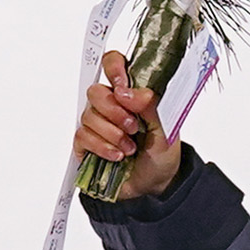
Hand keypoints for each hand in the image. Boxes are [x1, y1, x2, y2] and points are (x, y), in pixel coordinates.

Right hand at [73, 50, 183, 200]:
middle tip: (132, 127)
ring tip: (130, 147)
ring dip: (112, 134)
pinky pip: (82, 136)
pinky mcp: (86, 142)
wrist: (155, 184)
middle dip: (114, 111)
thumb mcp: (168, 130)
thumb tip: (129, 93)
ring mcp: (96, 123)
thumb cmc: (161, 153)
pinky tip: (117, 156)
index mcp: (132, 94)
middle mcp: (111, 105)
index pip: (114, 64)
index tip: (123, 87)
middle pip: (96, 92)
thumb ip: (152, 107)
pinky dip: (102, 147)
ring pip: (88, 115)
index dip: (114, 69)